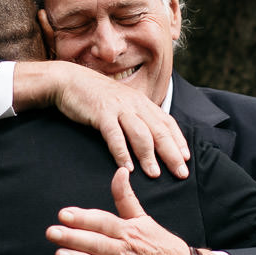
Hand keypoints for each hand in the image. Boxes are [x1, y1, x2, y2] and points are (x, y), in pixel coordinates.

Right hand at [20, 62, 189, 177]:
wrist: (69, 80)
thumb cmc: (95, 96)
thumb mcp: (121, 103)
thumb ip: (135, 117)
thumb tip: (149, 137)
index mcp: (141, 102)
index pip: (167, 122)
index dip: (178, 140)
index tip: (186, 158)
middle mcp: (134, 104)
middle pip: (159, 130)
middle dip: (172, 153)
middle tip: (181, 173)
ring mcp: (118, 108)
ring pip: (140, 134)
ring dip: (148, 155)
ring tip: (154, 174)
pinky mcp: (101, 113)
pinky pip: (114, 135)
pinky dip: (122, 152)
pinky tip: (127, 168)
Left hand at [49, 168, 209, 254]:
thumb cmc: (160, 245)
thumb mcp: (144, 219)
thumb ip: (125, 197)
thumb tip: (119, 171)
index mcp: (129, 231)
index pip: (103, 222)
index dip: (84, 218)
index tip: (64, 214)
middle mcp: (127, 251)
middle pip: (98, 243)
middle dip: (74, 238)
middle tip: (52, 232)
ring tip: (60, 254)